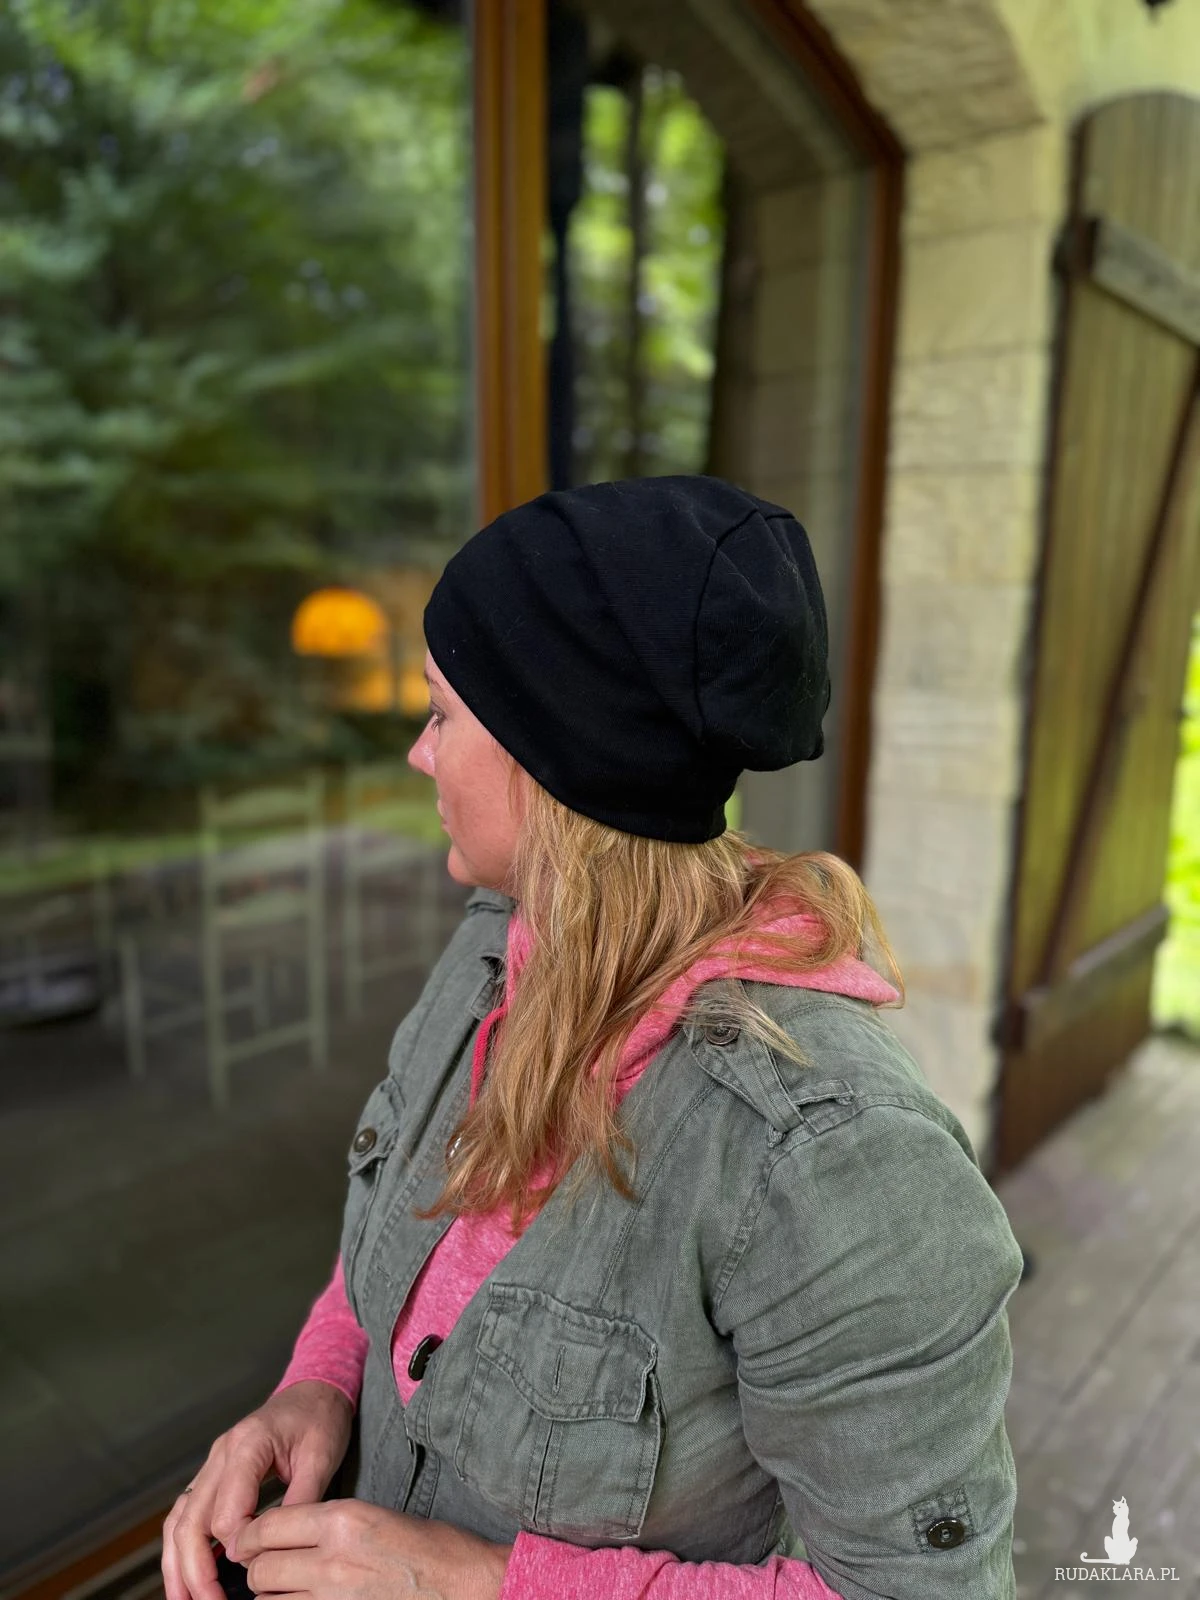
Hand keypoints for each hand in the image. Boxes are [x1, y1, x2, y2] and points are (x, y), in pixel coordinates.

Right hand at [161, 1381, 354, 1599]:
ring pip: (179, 1520)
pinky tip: (186, 1574)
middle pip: (191, 1522)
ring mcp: (212, 1463)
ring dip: (178, 1565)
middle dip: (195, 1572)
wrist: (315, 1388)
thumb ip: (299, 1499)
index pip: (227, 1513)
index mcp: (247, 1444)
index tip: (257, 1569)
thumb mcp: (322, 1456)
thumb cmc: (320, 1418)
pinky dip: (181, 1546)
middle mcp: (221, 1454)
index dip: (239, 1549)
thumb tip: (276, 1546)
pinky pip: (187, 1513)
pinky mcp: (214, 1473)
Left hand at [227, 1500, 512, 1599]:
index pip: (268, 1528)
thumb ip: (325, 1524)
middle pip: (260, 1570)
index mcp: (342, 1520)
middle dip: (256, 1569)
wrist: (462, 1584)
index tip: (245, 1541)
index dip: (249, 1536)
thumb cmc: (428, 1547)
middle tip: (265, 1567)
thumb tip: (283, 1536)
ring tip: (287, 1587)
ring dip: (271, 1595)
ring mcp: (332, 1598)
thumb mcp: (373, 1516)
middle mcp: (332, 1560)